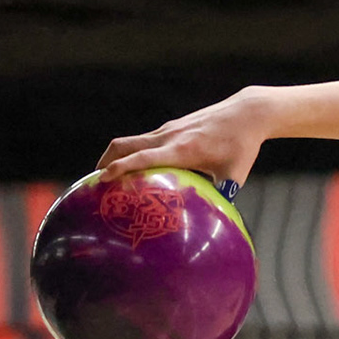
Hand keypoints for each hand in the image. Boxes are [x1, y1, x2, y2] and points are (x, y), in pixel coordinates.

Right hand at [96, 86, 273, 186]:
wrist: (246, 113)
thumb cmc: (242, 146)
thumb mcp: (235, 176)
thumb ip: (220, 198)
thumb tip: (212, 224)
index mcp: (183, 150)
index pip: (142, 158)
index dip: (120, 168)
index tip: (102, 179)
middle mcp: (170, 136)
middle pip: (125, 145)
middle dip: (105, 162)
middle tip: (92, 184)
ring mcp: (169, 129)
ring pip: (132, 140)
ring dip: (115, 155)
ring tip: (107, 177)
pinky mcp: (172, 126)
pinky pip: (145, 139)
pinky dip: (132, 152)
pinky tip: (135, 167)